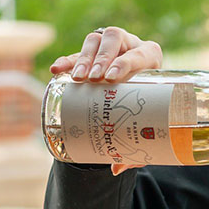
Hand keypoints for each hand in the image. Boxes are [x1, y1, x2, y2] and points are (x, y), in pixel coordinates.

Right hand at [49, 26, 162, 174]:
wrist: (143, 87)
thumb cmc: (149, 106)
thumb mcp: (148, 118)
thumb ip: (138, 143)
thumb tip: (116, 168)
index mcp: (152, 58)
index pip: (140, 54)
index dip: (125, 62)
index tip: (112, 77)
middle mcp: (132, 46)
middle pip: (115, 40)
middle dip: (102, 57)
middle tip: (94, 77)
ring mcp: (111, 46)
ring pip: (95, 40)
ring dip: (84, 57)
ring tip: (78, 77)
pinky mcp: (93, 53)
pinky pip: (78, 51)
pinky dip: (67, 60)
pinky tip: (56, 70)